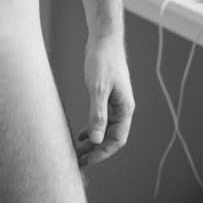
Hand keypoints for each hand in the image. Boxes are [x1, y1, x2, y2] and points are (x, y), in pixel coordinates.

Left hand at [76, 37, 134, 168]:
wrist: (104, 40)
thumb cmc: (102, 61)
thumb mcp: (97, 88)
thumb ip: (97, 114)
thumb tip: (95, 140)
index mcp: (125, 109)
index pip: (116, 140)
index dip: (102, 153)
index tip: (86, 161)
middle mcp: (122, 109)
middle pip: (111, 138)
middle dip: (96, 152)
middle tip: (78, 162)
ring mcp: (115, 103)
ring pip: (105, 130)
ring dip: (93, 142)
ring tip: (78, 152)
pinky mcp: (106, 97)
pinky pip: (101, 120)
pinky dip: (92, 129)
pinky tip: (81, 135)